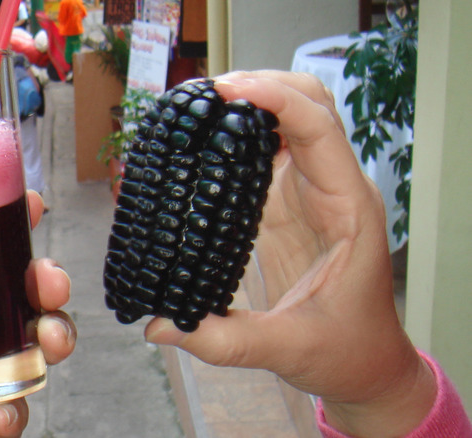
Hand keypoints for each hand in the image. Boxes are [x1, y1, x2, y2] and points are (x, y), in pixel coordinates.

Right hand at [145, 71, 435, 436]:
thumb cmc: (347, 350)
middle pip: (310, 104)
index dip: (277, 100)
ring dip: (252, 102)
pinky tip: (209, 136)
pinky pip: (270, 148)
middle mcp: (334, 189)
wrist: (367, 363)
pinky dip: (242, 131)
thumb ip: (225, 340)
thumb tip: (160, 326)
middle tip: (210, 92)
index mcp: (349, 211)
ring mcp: (311, 191)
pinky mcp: (288, 202)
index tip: (230, 90)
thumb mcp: (289, 349)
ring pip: (291, 117)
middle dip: (264, 84)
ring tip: (203, 105)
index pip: (319, 130)